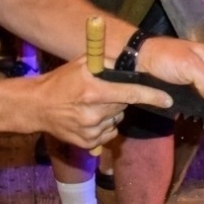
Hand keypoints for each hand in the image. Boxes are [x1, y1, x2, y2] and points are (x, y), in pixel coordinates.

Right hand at [31, 57, 172, 151]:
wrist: (36, 106)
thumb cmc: (60, 81)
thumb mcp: (81, 64)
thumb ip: (106, 61)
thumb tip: (129, 61)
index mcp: (93, 91)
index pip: (130, 93)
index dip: (152, 97)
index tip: (167, 100)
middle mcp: (93, 113)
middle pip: (124, 106)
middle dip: (120, 99)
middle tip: (103, 93)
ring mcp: (90, 130)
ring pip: (117, 120)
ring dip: (111, 113)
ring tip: (92, 106)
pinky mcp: (87, 143)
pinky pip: (108, 133)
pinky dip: (104, 126)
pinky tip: (89, 118)